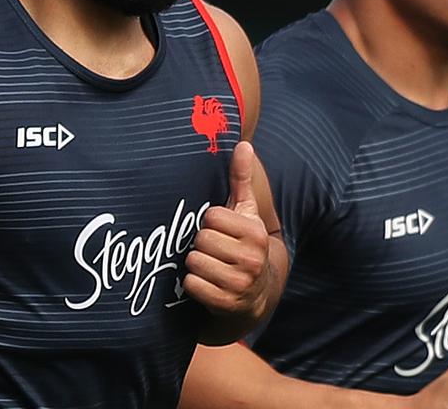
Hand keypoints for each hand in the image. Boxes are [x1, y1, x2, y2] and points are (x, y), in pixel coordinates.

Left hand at [183, 141, 273, 324]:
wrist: (256, 295)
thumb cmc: (243, 245)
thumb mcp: (245, 213)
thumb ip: (241, 179)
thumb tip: (243, 143)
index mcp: (255, 233)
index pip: (210, 217)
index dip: (209, 224)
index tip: (220, 232)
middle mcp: (252, 259)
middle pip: (200, 240)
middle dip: (201, 245)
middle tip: (214, 252)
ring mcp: (240, 283)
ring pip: (194, 262)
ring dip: (196, 265)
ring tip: (211, 267)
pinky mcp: (226, 303)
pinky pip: (191, 284)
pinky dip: (193, 285)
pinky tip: (207, 284)